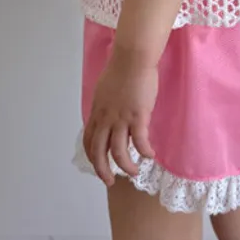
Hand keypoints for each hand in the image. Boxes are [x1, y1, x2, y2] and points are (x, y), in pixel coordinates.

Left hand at [82, 47, 157, 184]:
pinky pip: (139, 142)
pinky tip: (151, 155)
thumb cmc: (121, 69)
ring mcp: (121, 118)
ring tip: (134, 172)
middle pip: (99, 152)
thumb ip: (105, 106)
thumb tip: (108, 115)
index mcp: (97, 112)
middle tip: (111, 181)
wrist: (133, 58)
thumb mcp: (104, 90)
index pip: (89, 141)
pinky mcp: (138, 116)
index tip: (100, 165)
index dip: (93, 157)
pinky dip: (144, 152)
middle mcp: (105, 118)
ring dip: (126, 166)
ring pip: (118, 152)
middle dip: (103, 171)